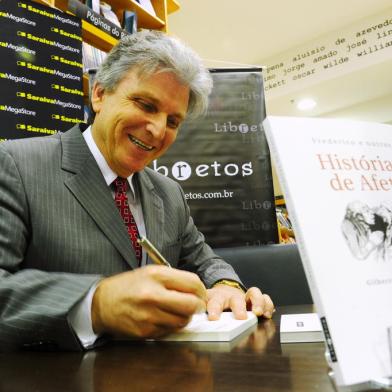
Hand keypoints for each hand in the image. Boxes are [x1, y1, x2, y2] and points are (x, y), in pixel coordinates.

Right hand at [91, 265, 206, 337]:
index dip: (201, 290)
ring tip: (177, 311)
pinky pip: (169, 331)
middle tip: (196, 306)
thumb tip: (197, 290)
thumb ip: (174, 279)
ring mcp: (148, 315)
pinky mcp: (145, 331)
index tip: (200, 293)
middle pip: (191, 305)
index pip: (192, 283)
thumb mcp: (151, 272)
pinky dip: (171, 326)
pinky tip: (163, 318)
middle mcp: (153, 294)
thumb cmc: (129, 286)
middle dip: (198, 306)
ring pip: (182, 321)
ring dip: (185, 317)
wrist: (102, 302)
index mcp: (156, 275)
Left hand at [206, 285, 273, 320]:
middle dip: (239, 308)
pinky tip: (267, 314)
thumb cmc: (214, 303)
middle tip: (241, 317)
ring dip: (258, 303)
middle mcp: (232, 296)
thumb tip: (200, 332)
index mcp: (217, 298)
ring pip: (254, 293)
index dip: (214, 309)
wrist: (223, 291)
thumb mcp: (205, 307)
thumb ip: (203, 317)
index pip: (214, 302)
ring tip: (259, 313)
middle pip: (236, 299)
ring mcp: (245, 297)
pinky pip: (265, 298)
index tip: (213, 318)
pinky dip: (268, 305)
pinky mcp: (256, 300)